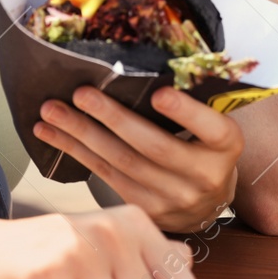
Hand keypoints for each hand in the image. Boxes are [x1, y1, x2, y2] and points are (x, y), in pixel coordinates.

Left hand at [34, 85, 242, 233]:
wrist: (207, 202)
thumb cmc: (204, 149)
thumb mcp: (213, 127)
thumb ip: (190, 106)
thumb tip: (139, 70)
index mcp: (226, 146)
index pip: (211, 128)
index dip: (185, 113)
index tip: (159, 94)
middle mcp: (203, 176)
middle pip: (153, 147)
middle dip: (112, 118)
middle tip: (80, 93)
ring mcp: (173, 198)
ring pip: (121, 162)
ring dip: (81, 134)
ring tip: (52, 111)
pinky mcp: (145, 209)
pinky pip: (105, 176)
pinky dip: (76, 152)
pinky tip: (52, 134)